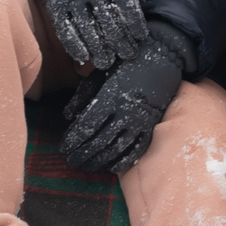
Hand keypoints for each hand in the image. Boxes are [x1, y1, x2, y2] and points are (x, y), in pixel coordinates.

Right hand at [10, 0, 147, 68]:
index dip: (134, 21)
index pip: (125, 2)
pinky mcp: (55, 4)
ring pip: (88, 28)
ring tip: (107, 62)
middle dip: (120, 40)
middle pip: (108, 19)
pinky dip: (74, 44)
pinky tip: (83, 57)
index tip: (141, 36)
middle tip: (128, 55)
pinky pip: (65, 28)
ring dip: (98, 48)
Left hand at [62, 21, 190, 173]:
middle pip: (99, 141)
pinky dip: (124, 160)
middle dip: (83, 154)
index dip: (73, 139)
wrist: (162, 58)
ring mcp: (140, 121)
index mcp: (110, 98)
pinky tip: (112, 167)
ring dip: (99, 160)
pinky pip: (137, 148)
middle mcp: (125, 113)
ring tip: (86, 167)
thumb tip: (67, 117)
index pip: (87, 125)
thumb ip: (83, 96)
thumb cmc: (126, 64)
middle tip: (71, 162)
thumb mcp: (100, 74)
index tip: (63, 148)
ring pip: (116, 148)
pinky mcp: (152, 125)